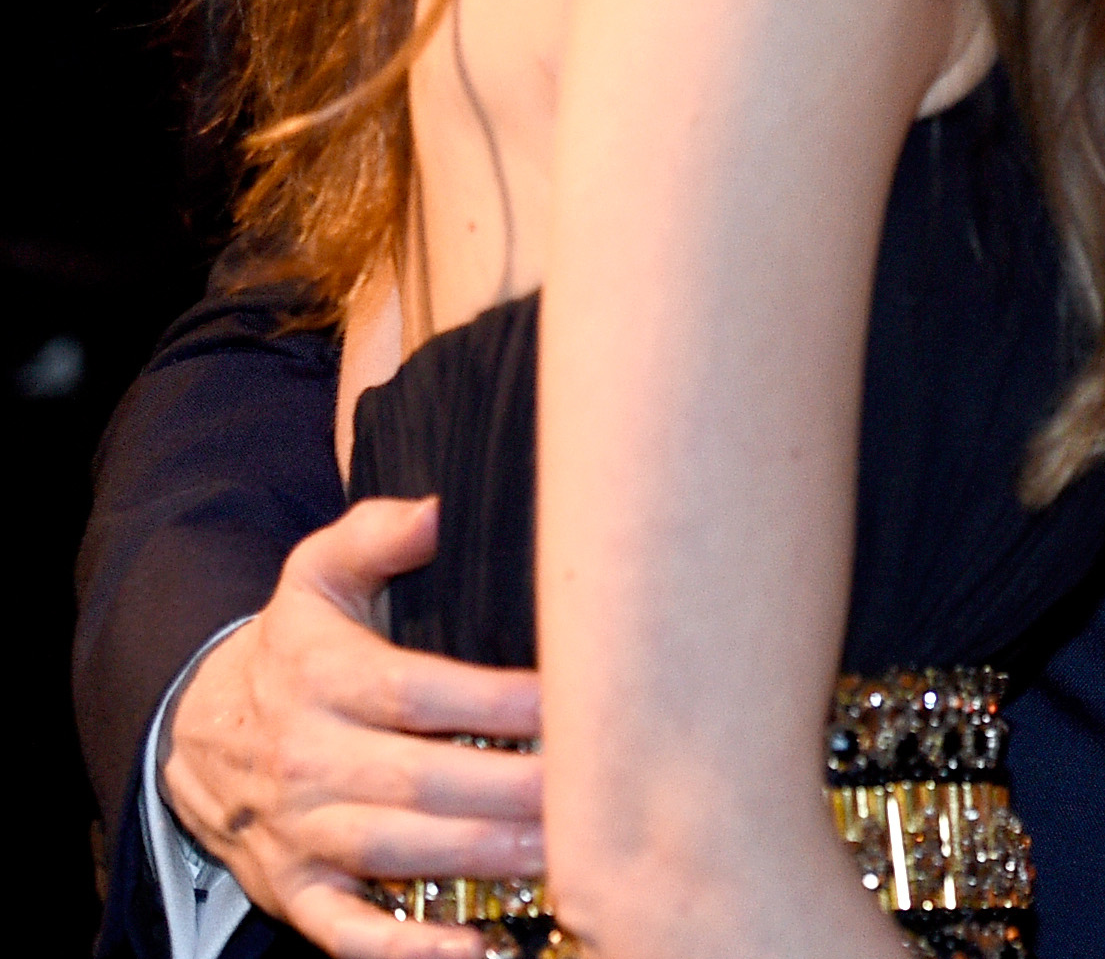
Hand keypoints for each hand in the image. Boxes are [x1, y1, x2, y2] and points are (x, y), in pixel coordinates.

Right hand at [164, 497, 543, 958]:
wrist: (195, 729)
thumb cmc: (295, 644)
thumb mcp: (317, 572)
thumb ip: (376, 534)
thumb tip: (438, 509)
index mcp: (323, 678)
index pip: (415, 692)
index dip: (492, 701)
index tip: (565, 702)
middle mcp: (310, 759)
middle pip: (417, 781)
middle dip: (507, 791)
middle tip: (589, 794)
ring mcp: (302, 832)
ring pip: (396, 852)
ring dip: (480, 859)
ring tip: (561, 858)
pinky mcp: (296, 890)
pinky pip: (347, 932)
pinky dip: (404, 951)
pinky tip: (471, 950)